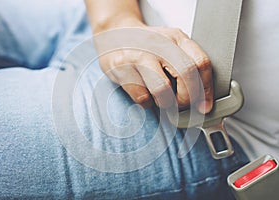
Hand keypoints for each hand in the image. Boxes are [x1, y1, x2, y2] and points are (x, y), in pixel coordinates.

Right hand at [97, 25, 212, 113]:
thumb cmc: (147, 48)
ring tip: (161, 99)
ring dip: (165, 103)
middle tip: (183, 106)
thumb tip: (202, 100)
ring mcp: (139, 54)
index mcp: (176, 38)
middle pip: (186, 73)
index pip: (201, 62)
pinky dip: (147, 103)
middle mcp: (159, 43)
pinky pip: (142, 97)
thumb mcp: (170, 47)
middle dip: (187, 98)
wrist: (114, 35)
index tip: (204, 105)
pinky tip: (145, 94)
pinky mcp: (121, 67)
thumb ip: (187, 66)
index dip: (206, 89)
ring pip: (162, 90)